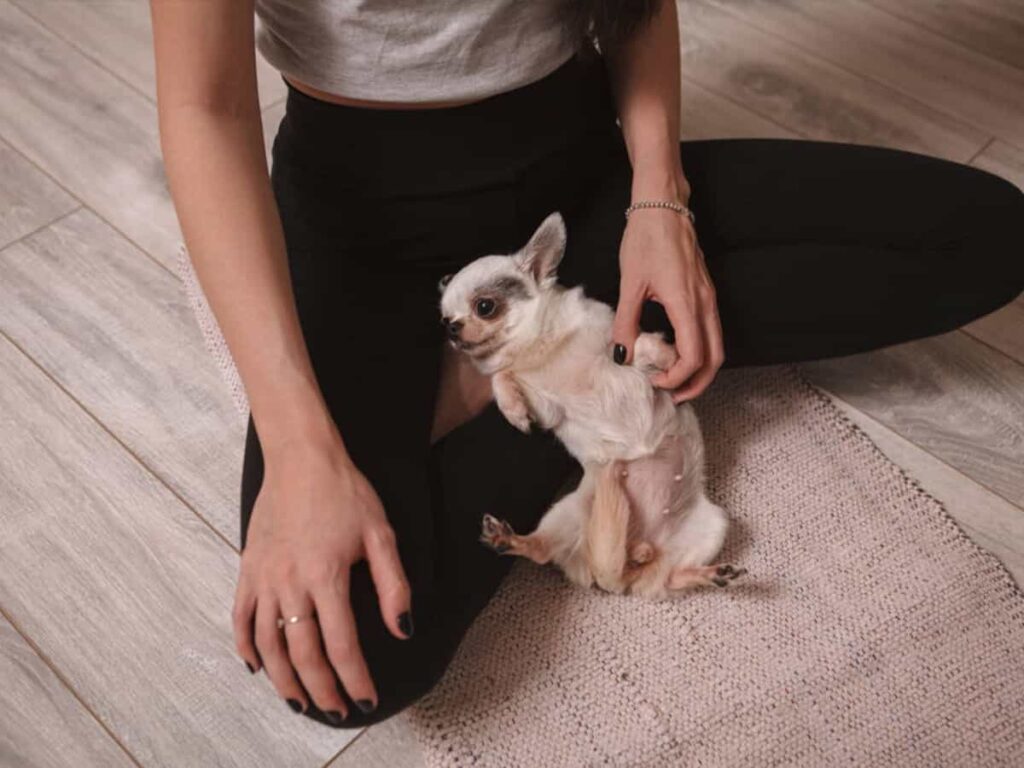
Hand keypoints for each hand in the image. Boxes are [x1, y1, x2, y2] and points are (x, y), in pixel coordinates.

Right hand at [232, 433, 412, 719]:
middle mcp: (290, 583)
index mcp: (326, 577)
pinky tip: (259, 666)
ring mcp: (264, 577)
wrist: (301, 458)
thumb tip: (403, 629)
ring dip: (283, 680)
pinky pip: (241, 617)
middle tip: (336, 710)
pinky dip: (247, 646)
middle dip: (321, 689)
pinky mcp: (248, 568)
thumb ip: (394, 586)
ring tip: (299, 702)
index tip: (365, 700)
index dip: (354, 679)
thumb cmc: (345, 492)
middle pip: (303, 653)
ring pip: (268, 644)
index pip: (342, 645)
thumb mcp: (381, 534)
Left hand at [611, 209, 723, 402]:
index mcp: (686, 303)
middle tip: (672, 396)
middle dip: (696, 383)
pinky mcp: (705, 292)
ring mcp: (708, 297)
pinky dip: (698, 350)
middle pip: (714, 358)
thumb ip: (627, 322)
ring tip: (673, 380)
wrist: (663, 205)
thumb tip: (622, 355)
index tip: (654, 381)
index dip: (676, 377)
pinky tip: (674, 352)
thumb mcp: (629, 283)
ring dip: (699, 369)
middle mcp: (705, 303)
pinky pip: (710, 330)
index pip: (693, 356)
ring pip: (716, 346)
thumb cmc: (646, 238)